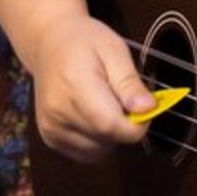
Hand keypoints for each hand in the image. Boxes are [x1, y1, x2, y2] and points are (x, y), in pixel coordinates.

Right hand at [28, 12, 154, 161]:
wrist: (48, 43)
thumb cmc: (84, 42)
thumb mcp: (114, 50)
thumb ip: (130, 83)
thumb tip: (148, 109)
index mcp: (75, 87)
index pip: (111, 126)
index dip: (136, 125)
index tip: (144, 108)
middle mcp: (58, 113)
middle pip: (107, 140)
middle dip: (125, 127)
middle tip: (123, 100)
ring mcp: (51, 128)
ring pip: (98, 151)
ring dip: (111, 136)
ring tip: (106, 106)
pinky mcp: (50, 138)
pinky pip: (85, 153)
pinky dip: (97, 141)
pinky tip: (94, 117)